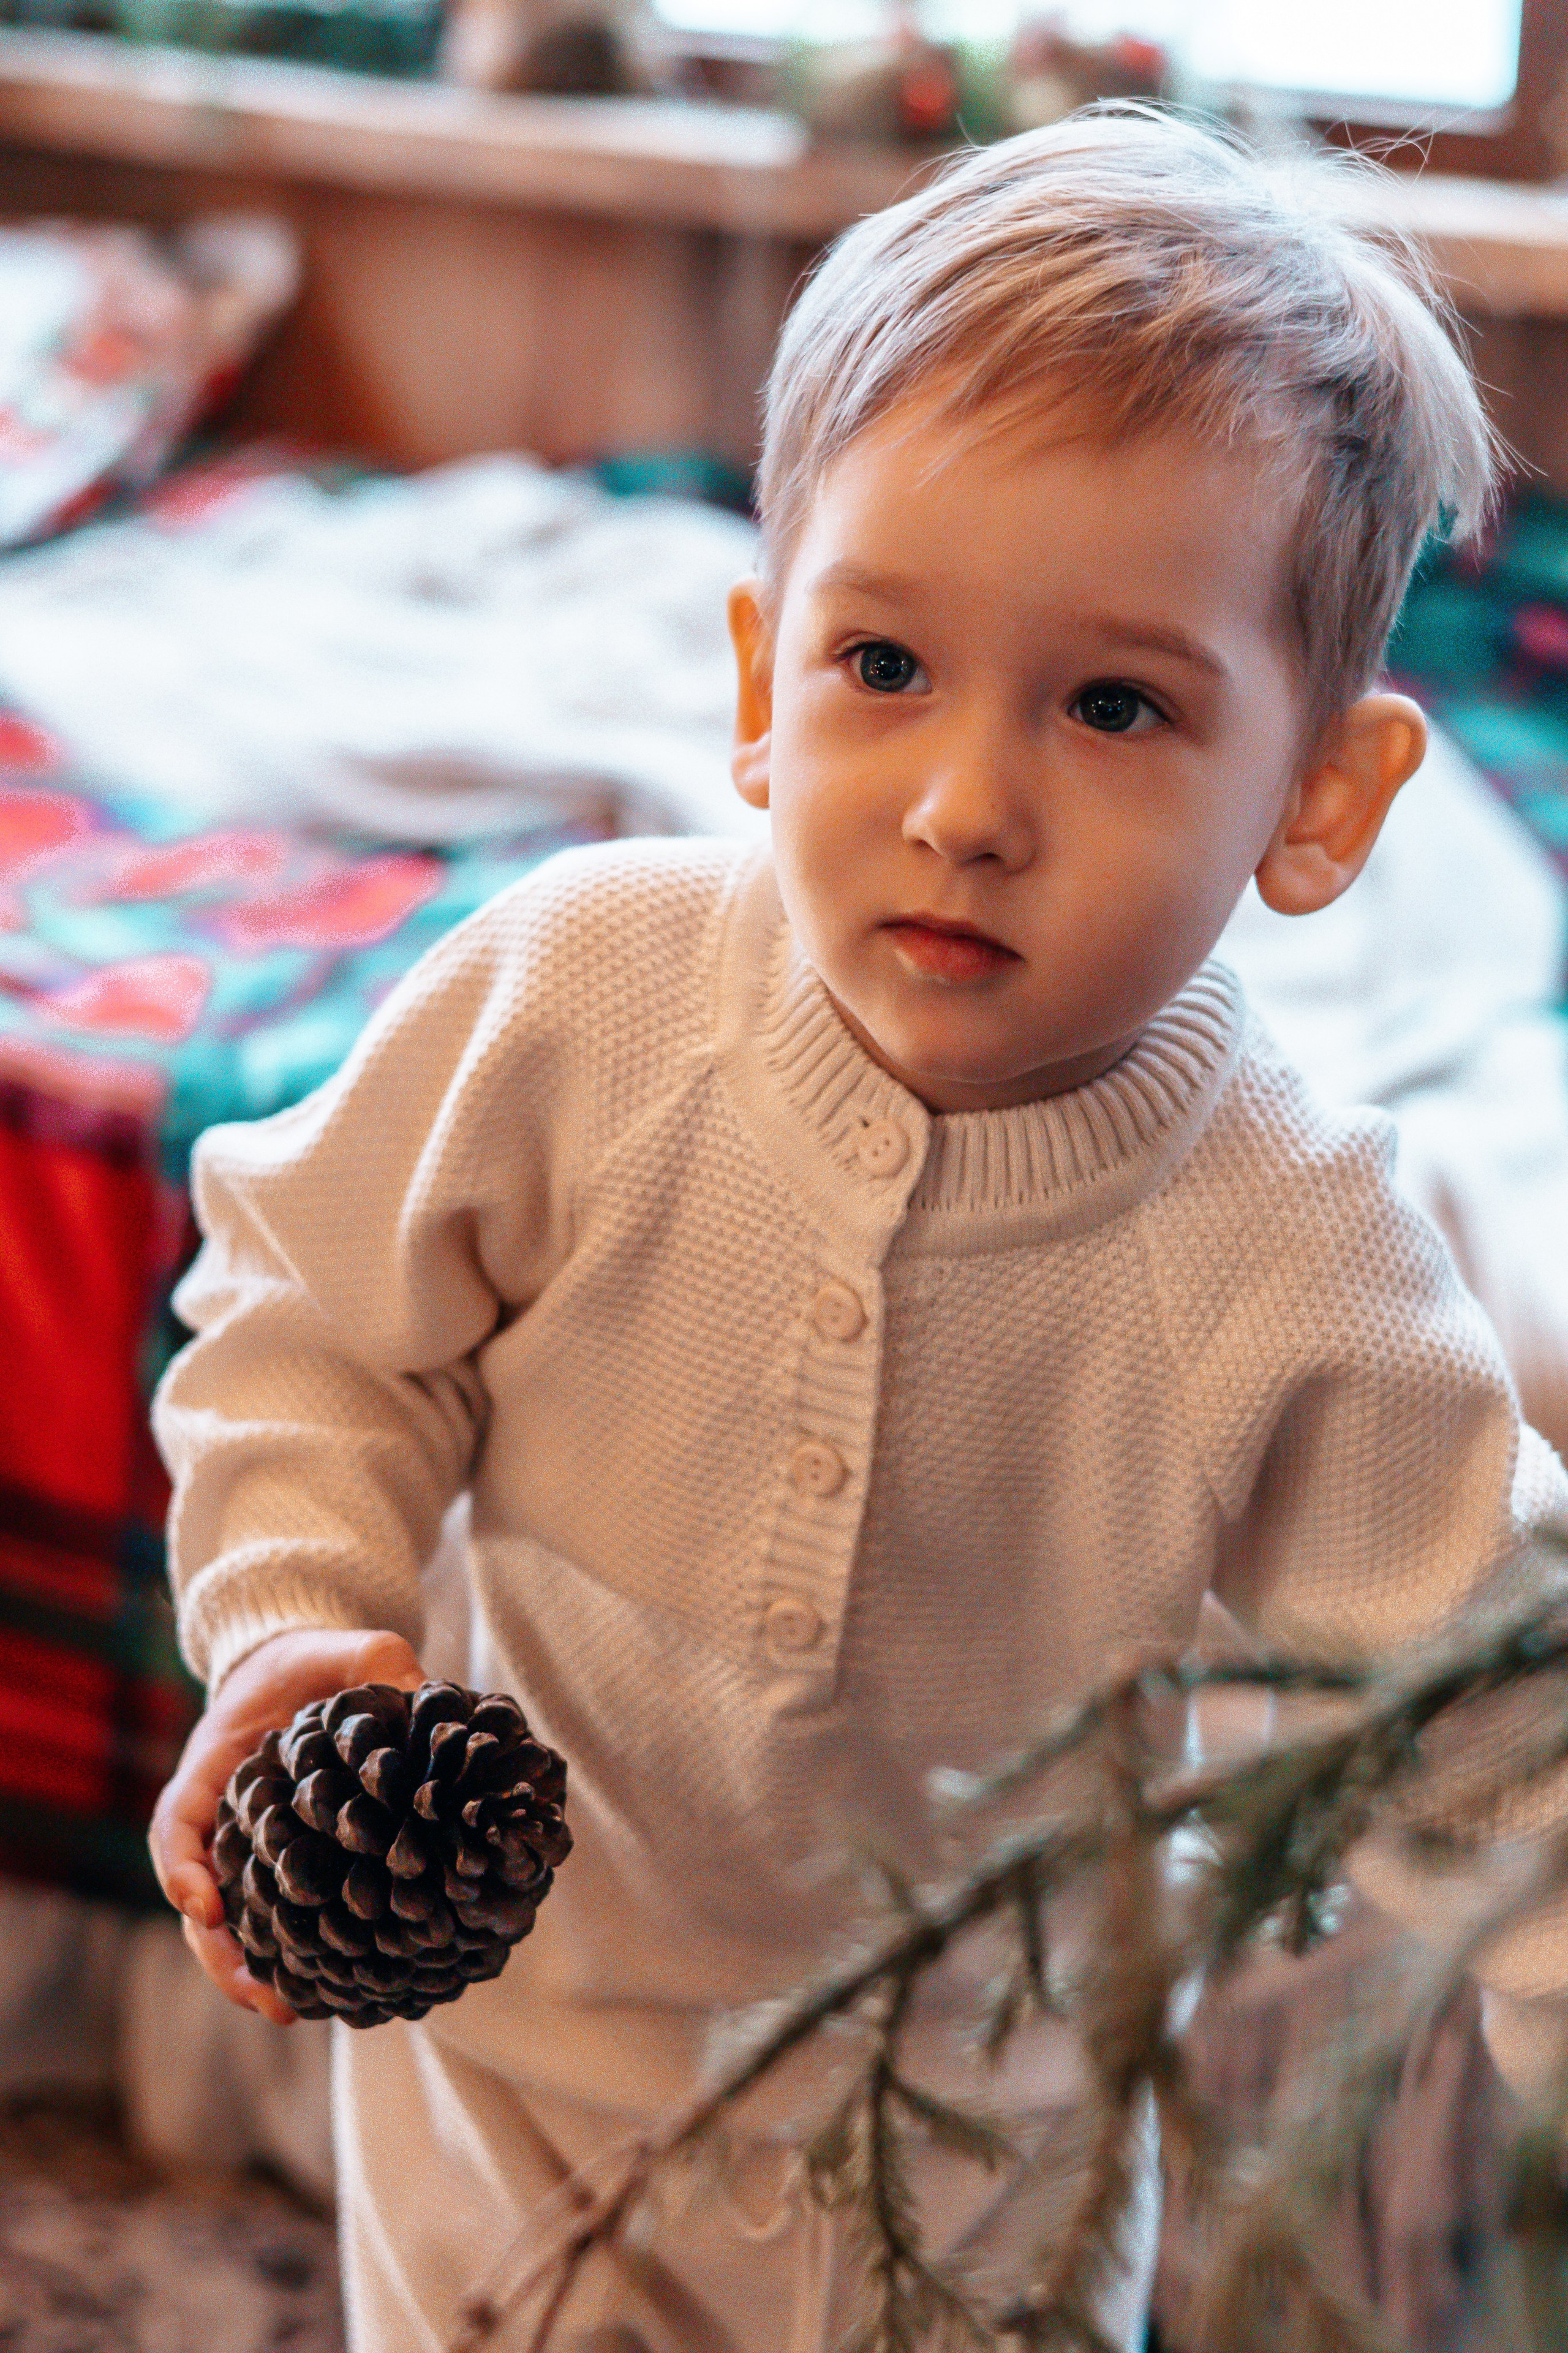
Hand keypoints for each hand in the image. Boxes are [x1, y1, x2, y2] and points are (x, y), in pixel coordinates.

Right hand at [149, 1627, 425, 2024]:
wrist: (302, 1669)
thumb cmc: (313, 1661)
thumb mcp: (345, 1649)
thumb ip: (378, 1662)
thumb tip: (430, 1703)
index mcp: (215, 1766)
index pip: (178, 1822)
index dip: (183, 1868)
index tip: (204, 1906)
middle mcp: (219, 1817)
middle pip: (197, 1896)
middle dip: (221, 1952)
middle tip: (264, 1995)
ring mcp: (244, 1846)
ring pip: (228, 1922)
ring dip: (250, 1970)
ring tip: (289, 2010)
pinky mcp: (279, 1863)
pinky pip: (269, 1913)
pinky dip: (285, 1951)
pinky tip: (324, 1986)